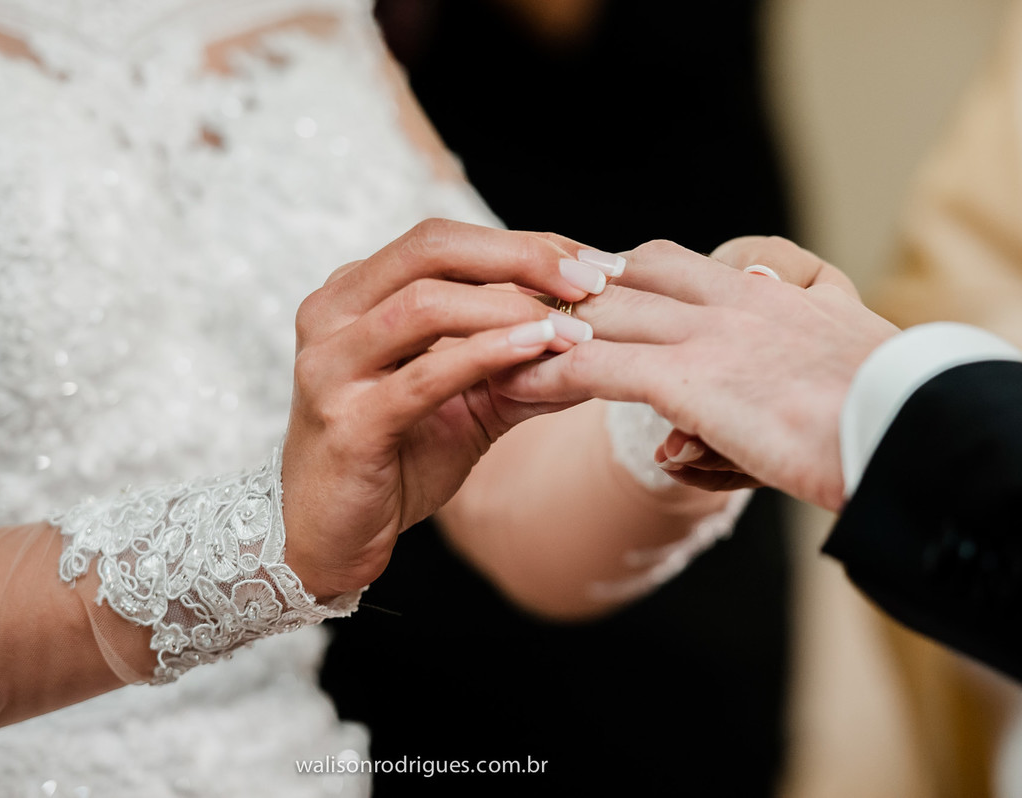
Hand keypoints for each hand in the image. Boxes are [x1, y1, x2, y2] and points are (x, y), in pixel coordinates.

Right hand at [282, 219, 608, 599]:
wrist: (330, 537)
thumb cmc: (393, 461)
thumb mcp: (464, 400)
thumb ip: (518, 362)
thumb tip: (602, 337)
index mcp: (353, 295)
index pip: (442, 240)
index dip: (523, 242)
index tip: (593, 261)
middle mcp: (331, 316)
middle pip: (430, 248)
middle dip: (520, 256)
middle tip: (591, 280)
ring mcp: (330, 367)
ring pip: (424, 305)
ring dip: (511, 308)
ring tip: (574, 325)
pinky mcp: (347, 422)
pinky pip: (424, 376)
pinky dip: (486, 355)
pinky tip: (537, 348)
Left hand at [496, 237, 899, 510]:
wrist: (907, 433)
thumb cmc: (876, 420)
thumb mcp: (821, 383)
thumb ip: (749, 394)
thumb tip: (683, 439)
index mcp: (764, 295)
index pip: (668, 264)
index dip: (613, 271)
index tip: (574, 280)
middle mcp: (729, 302)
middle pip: (622, 278)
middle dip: (563, 288)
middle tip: (512, 296)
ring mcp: (707, 335)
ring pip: (600, 316)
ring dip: (543, 325)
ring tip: (492, 336)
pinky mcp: (690, 378)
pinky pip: (597, 367)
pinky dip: (548, 373)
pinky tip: (512, 383)